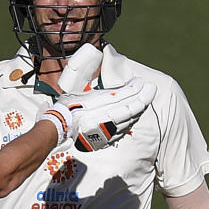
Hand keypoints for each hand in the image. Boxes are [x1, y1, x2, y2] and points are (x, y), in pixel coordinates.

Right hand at [41, 43, 155, 150]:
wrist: (58, 128)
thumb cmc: (67, 106)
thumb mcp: (80, 90)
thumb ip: (96, 82)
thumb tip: (107, 68)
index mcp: (99, 107)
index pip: (123, 97)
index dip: (135, 90)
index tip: (143, 82)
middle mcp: (105, 120)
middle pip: (130, 109)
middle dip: (142, 99)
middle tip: (150, 89)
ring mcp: (106, 132)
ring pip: (128, 120)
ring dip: (138, 110)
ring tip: (144, 100)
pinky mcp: (104, 139)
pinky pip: (122, 130)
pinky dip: (129, 121)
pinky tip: (133, 115)